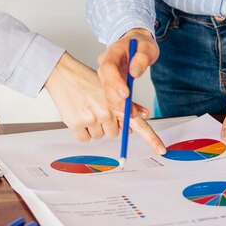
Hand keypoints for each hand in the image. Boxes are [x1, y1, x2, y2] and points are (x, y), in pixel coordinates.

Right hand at [45, 52, 165, 153]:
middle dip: (108, 124)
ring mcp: (92, 118)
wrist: (64, 75)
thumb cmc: (87, 81)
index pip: (140, 124)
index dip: (152, 138)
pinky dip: (82, 131)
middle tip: (98, 110)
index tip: (161, 150)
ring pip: (100, 137)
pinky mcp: (77, 124)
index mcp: (118, 103)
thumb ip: (128, 103)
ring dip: (94, 127)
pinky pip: (85, 138)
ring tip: (87, 110)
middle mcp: (107, 112)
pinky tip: (79, 115)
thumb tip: (143, 114)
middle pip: (115, 133)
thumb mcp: (110, 88)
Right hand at [97, 28, 158, 110]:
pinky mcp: (111, 85)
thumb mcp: (147, 47)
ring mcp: (107, 76)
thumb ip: (142, 58)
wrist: (136, 45)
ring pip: (108, 94)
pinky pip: (114, 98)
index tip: (126, 94)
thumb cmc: (141, 45)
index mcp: (112, 53)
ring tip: (136, 113)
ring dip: (120, 107)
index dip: (115, 82)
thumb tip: (134, 72)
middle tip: (132, 111)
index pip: (108, 67)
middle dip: (118, 100)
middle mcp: (105, 65)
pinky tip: (136, 111)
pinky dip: (124, 107)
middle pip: (106, 84)